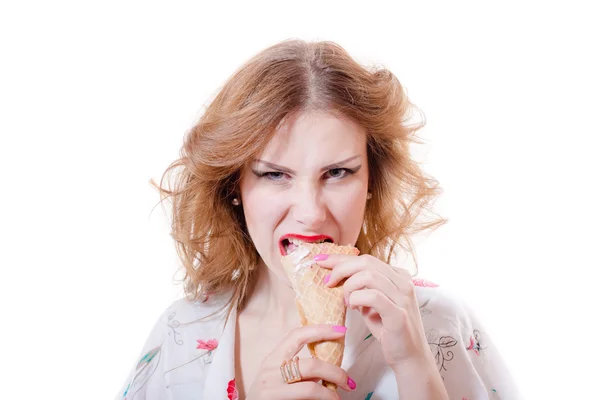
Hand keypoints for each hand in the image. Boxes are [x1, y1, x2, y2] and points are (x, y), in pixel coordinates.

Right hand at [245, 324, 355, 399]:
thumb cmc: (266, 394)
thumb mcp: (276, 374)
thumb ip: (297, 366)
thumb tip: (328, 363)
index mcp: (273, 358)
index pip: (297, 335)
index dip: (321, 330)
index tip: (342, 329)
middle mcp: (271, 372)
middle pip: (311, 365)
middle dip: (336, 372)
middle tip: (348, 381)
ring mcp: (272, 390)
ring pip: (311, 389)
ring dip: (330, 394)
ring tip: (338, 398)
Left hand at [318, 253, 432, 372]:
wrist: (409, 356)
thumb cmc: (388, 329)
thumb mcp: (372, 303)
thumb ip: (361, 287)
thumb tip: (336, 274)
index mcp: (398, 276)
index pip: (365, 259)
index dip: (340, 258)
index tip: (320, 260)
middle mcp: (403, 282)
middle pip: (366, 262)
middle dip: (340, 269)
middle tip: (327, 282)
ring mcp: (403, 297)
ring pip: (368, 275)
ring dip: (349, 287)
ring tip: (346, 302)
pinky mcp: (399, 314)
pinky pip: (373, 296)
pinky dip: (357, 299)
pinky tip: (353, 308)